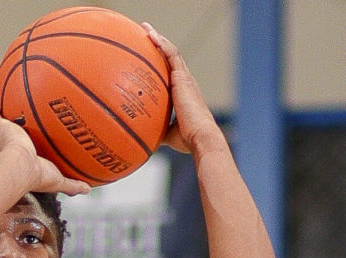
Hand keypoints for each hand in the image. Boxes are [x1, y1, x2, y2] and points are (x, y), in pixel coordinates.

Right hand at [0, 96, 91, 197]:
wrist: (20, 167)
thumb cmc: (37, 176)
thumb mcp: (58, 181)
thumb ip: (72, 184)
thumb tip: (88, 188)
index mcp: (24, 159)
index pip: (25, 153)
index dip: (27, 149)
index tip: (32, 145)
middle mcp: (11, 148)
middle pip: (8, 139)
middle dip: (9, 132)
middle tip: (13, 124)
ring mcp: (4, 136)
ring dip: (0, 116)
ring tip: (2, 104)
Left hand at [142, 26, 221, 155]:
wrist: (201, 137)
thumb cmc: (188, 139)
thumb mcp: (168, 134)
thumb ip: (157, 129)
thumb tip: (144, 136)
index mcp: (183, 93)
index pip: (171, 73)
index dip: (161, 63)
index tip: (150, 57)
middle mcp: (185, 82)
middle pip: (170, 58)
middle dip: (158, 45)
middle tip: (146, 35)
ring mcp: (185, 78)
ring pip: (170, 52)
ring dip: (158, 39)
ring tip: (145, 29)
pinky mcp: (183, 77)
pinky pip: (171, 54)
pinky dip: (161, 43)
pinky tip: (151, 35)